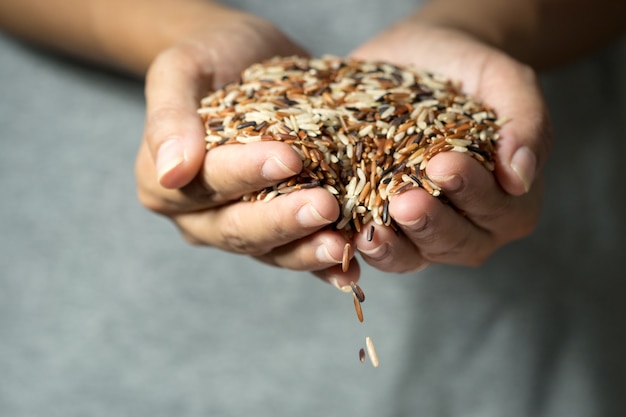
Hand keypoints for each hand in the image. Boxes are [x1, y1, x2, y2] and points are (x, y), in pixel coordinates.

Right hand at [135, 6, 358, 284]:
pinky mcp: (274, 230)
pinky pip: (294, 253)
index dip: (246, 175)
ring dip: (306, 251)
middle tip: (325, 206)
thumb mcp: (182, 68)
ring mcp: (237, 227)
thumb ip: (169, 116)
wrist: (247, 60)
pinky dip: (321, 265)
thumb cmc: (211, 57)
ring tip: (341, 246)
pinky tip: (347, 269)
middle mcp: (198, 215)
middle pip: (238, 228)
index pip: (206, 184)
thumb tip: (172, 171)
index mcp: (163, 181)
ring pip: (269, 251)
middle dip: (282, 220)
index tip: (288, 158)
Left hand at [349, 22, 551, 271]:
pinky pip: (374, 248)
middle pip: (457, 242)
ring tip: (372, 229)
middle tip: (405, 201)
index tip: (443, 164)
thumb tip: (521, 178)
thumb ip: (526, 123)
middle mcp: (470, 224)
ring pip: (413, 256)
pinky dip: (358, 246)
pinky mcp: (382, 224)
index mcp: (508, 199)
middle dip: (430, 224)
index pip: (498, 209)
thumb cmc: (468, 70)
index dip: (472, 192)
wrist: (421, 57)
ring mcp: (423, 231)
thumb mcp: (504, 81)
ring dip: (393, 247)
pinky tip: (341, 234)